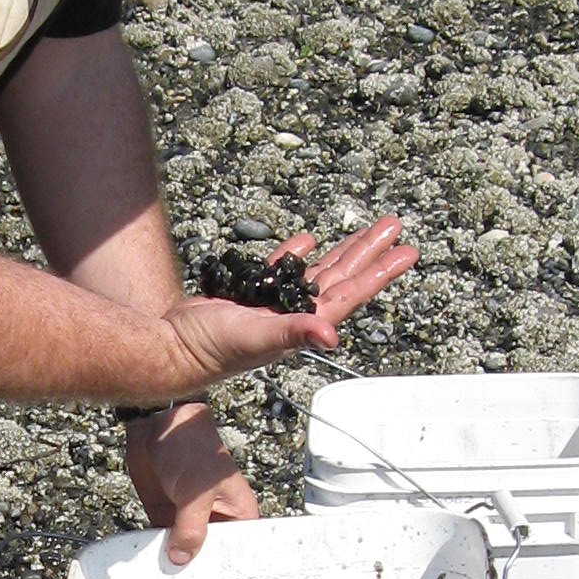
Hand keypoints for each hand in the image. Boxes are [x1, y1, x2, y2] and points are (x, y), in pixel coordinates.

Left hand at [125, 401, 259, 566]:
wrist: (159, 426)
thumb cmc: (192, 446)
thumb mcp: (196, 491)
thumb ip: (190, 526)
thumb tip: (181, 558)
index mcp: (238, 515)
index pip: (239, 551)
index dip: (229, 571)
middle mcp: (216, 521)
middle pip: (210, 557)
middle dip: (198, 572)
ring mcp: (189, 521)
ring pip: (183, 553)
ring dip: (173, 565)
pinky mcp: (166, 518)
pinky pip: (161, 543)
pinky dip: (154, 553)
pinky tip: (148, 567)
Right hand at [136, 217, 417, 403]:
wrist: (171, 348)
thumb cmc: (211, 350)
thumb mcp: (256, 339)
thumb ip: (294, 333)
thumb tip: (331, 334)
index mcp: (304, 323)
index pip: (353, 293)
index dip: (380, 272)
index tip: (406, 253)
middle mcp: (295, 314)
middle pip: (343, 276)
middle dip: (370, 253)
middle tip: (395, 228)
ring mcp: (274, 304)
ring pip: (318, 271)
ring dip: (343, 250)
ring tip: (367, 230)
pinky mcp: (250, 294)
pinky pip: (280, 271)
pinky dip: (295, 255)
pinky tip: (307, 241)